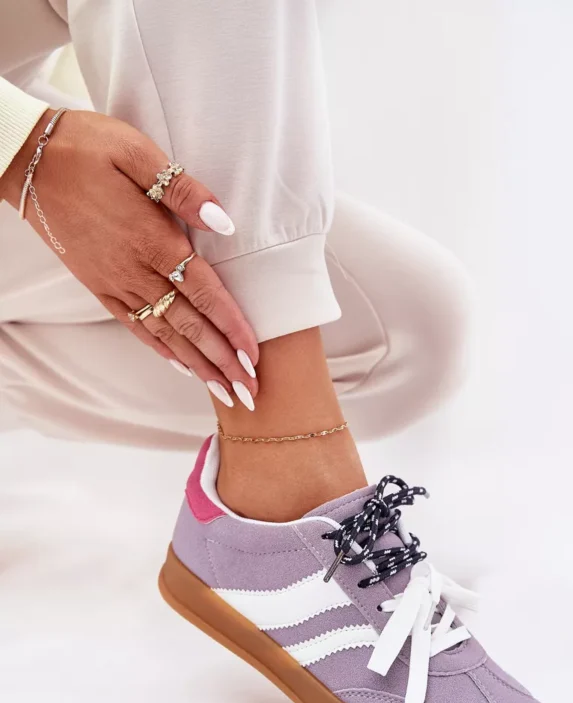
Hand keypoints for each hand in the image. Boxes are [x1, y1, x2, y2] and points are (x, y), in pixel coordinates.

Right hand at [0, 109, 257, 406]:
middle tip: (249, 392)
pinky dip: (162, 350)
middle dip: (222, 362)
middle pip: (189, 325)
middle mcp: (135, 270)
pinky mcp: (98, 286)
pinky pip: (135, 326)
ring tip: (224, 391)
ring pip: (165, 334)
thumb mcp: (138, 153)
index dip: (231, 325)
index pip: (203, 291)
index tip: (253, 355)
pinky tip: (182, 366)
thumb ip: (183, 191)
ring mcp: (114, 283)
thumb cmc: (86, 148)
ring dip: (198, 366)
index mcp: (152, 238)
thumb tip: (226, 222)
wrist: (26, 160)